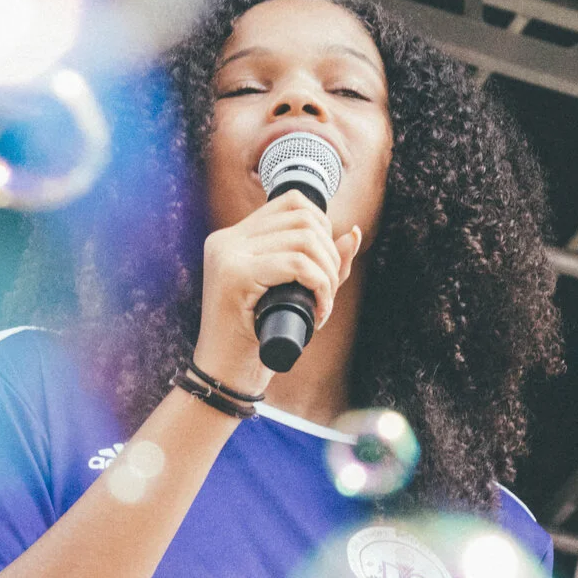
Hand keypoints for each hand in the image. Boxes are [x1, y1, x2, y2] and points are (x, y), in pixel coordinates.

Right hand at [193, 190, 361, 392]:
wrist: (225, 375)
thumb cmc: (257, 338)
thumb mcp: (293, 293)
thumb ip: (321, 263)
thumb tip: (353, 232)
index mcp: (234, 238)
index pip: (291, 202)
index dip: (323, 226)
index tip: (325, 263)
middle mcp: (227, 240)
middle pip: (303, 217)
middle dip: (330, 253)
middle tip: (328, 291)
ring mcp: (228, 255)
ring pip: (303, 238)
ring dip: (327, 273)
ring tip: (323, 303)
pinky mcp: (234, 275)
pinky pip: (296, 263)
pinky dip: (320, 285)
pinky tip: (318, 311)